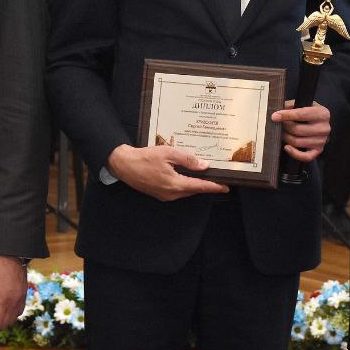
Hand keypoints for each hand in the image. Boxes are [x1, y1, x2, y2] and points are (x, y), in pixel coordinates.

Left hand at [0, 253, 28, 343]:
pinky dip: (9, 315)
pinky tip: (0, 311)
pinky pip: (18, 310)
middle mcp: (14, 300)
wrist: (9, 246)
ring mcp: (21, 296)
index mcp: (2, 299)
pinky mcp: (23, 291)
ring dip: (0, 323)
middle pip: (4, 324)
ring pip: (12, 318)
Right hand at [106, 143, 228, 200]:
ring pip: (185, 190)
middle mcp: (171, 193)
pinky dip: (184, 184)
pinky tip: (186, 175)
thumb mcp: (168, 153)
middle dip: (205, 185)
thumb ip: (187, 159)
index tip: (226, 186)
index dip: (214, 186)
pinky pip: (177, 190)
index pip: (199, 186)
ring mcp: (164, 195)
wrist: (123, 165)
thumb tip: (204, 165)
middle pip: (193, 190)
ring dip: (194, 184)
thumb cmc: (144, 158)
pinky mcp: (159, 194)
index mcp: (175, 184)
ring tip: (203, 175)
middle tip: (217, 178)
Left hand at [272, 100, 330, 162]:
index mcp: (322, 113)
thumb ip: (290, 106)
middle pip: (297, 130)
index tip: (274, 117)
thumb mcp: (303, 104)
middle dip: (284, 127)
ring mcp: (322, 140)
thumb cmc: (309, 112)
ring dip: (286, 138)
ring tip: (282, 132)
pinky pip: (305, 156)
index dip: (286, 115)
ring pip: (298, 142)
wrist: (320, 122)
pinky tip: (287, 147)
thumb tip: (276, 113)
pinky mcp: (318, 150)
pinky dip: (294, 153)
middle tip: (278, 124)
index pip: (301, 114)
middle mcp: (324, 128)